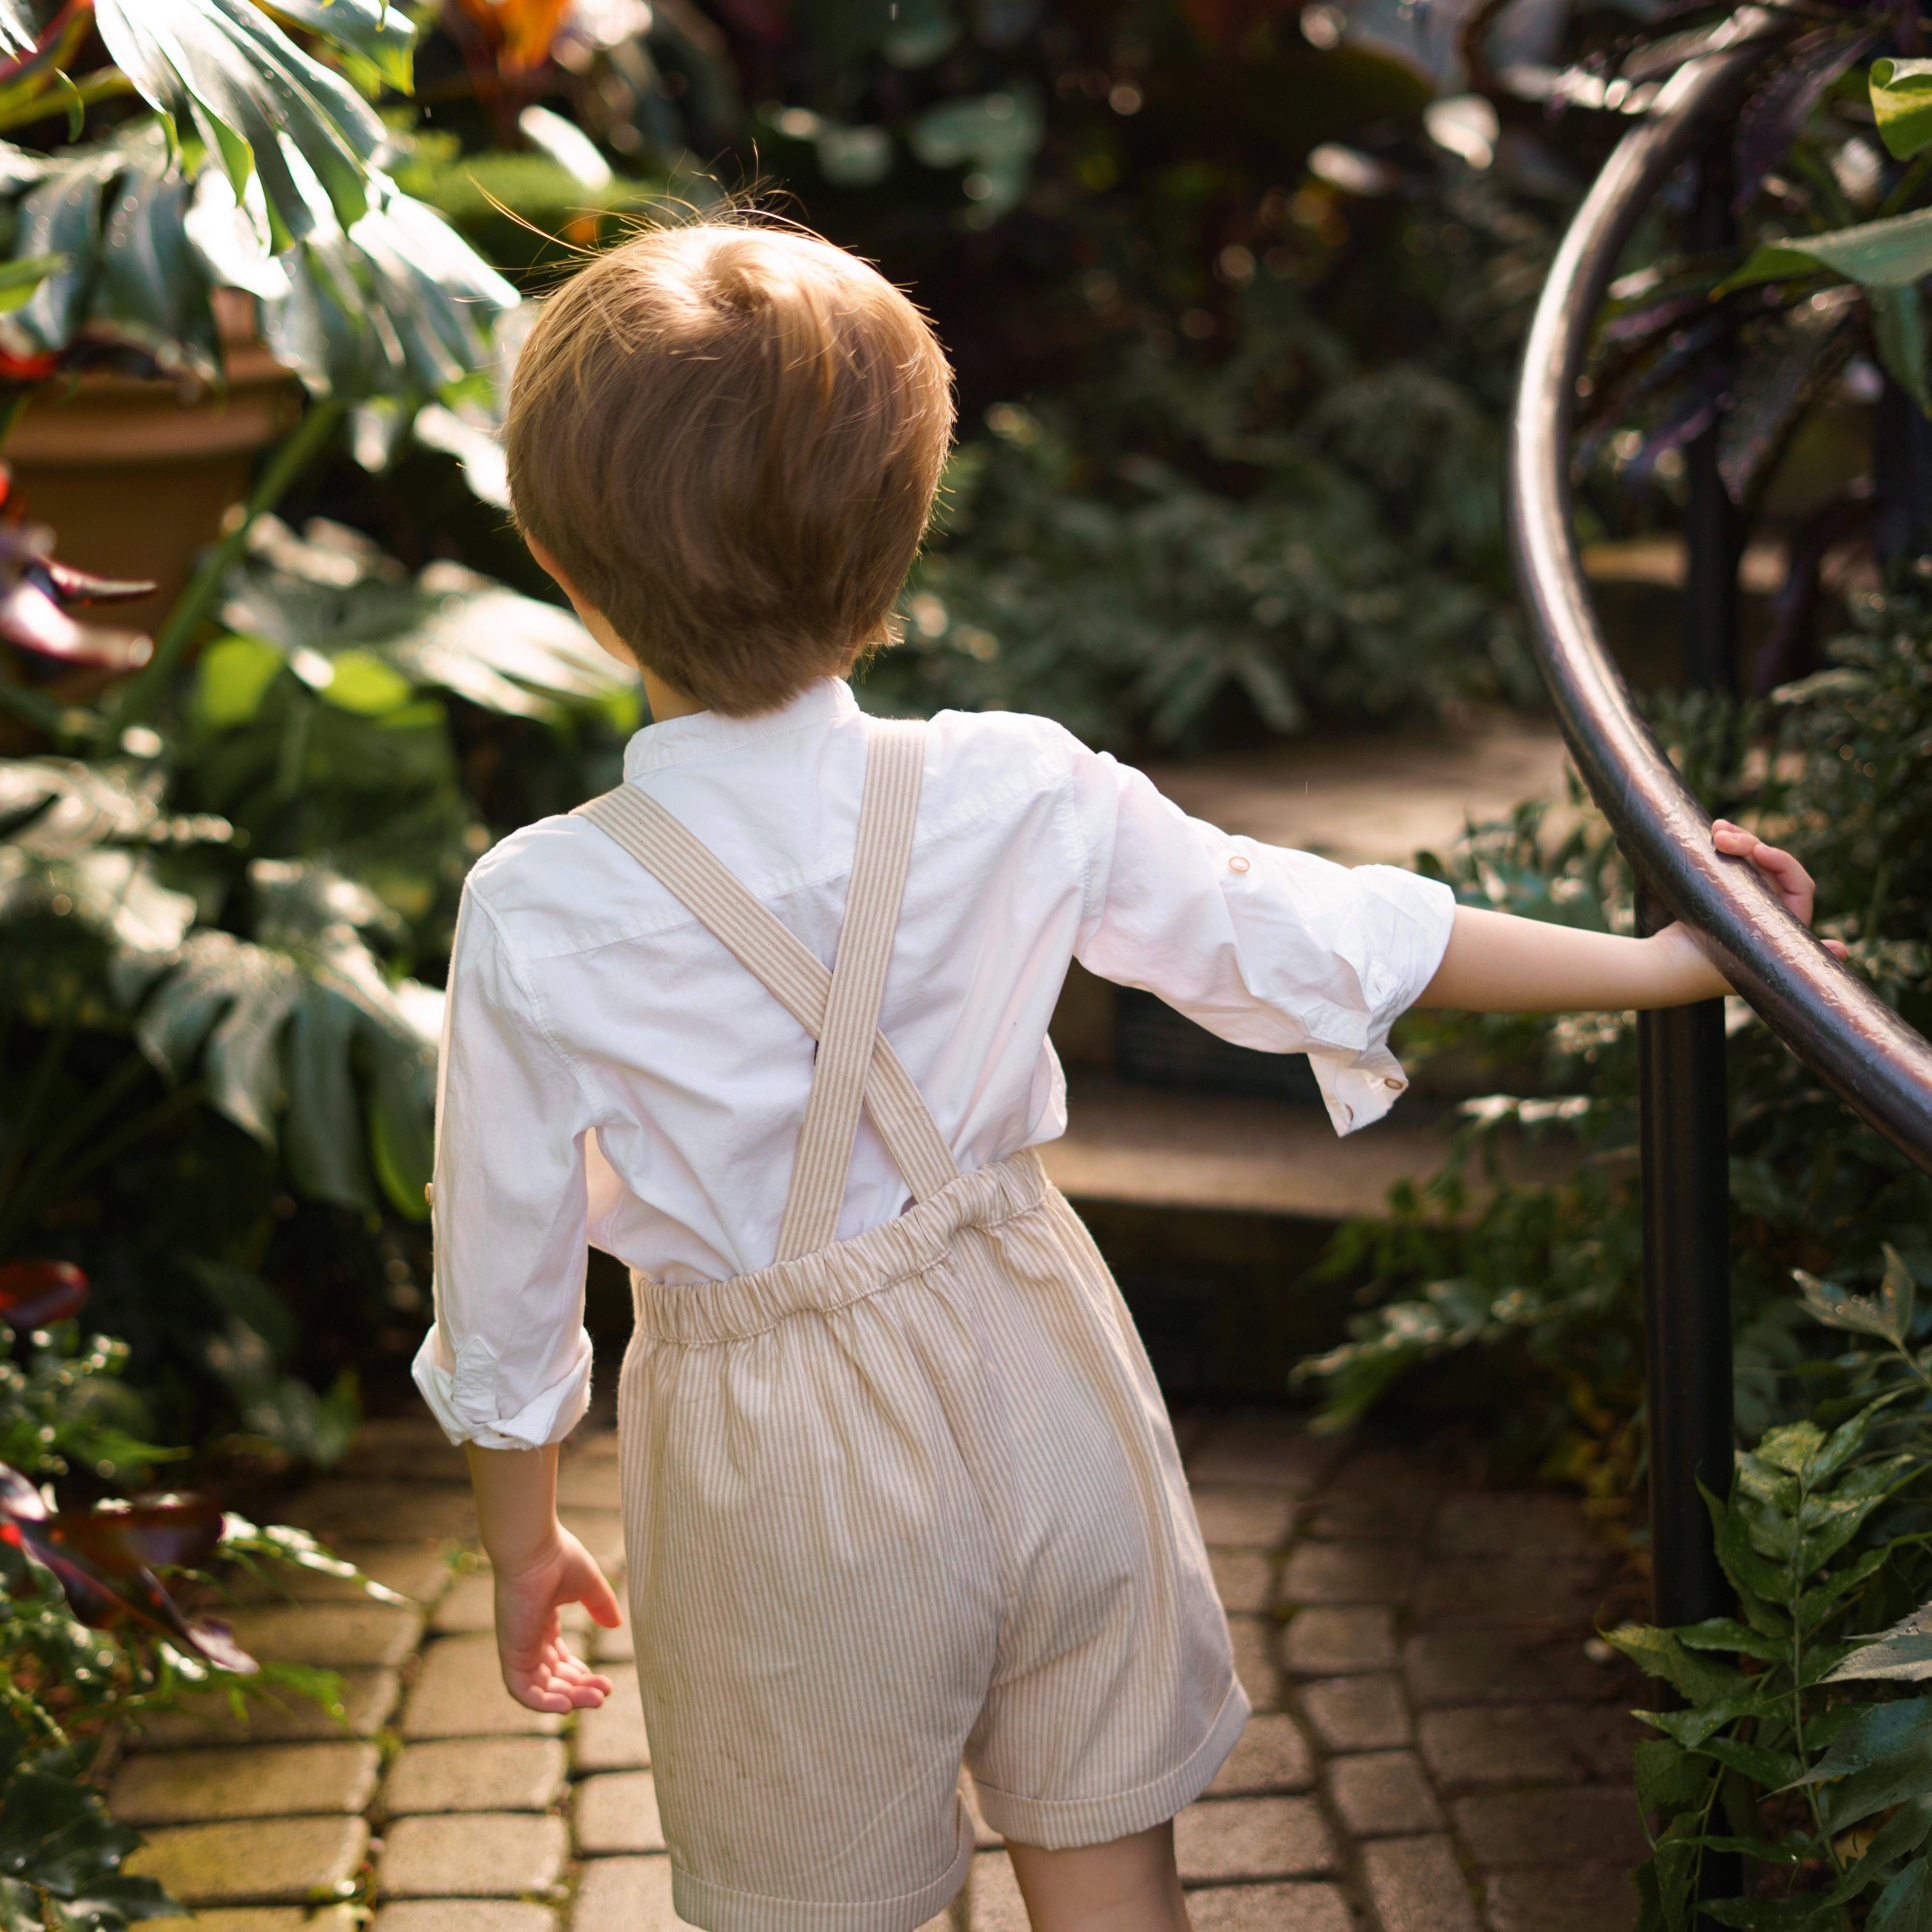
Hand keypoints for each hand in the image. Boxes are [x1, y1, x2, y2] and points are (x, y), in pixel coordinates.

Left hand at [491, 1525, 622, 1712]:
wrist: (533, 1549)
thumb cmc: (558, 1558)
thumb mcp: (588, 1585)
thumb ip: (600, 1605)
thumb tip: (616, 1625)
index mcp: (543, 1620)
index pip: (558, 1659)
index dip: (580, 1673)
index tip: (604, 1681)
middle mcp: (529, 1637)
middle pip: (553, 1676)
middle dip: (579, 1688)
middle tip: (604, 1693)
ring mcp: (519, 1646)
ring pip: (541, 1687)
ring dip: (567, 1698)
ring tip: (595, 1699)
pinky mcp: (511, 1653)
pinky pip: (522, 1690)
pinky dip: (542, 1703)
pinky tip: (567, 1705)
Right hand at [1711, 820, 1848, 959]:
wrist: (1660, 969)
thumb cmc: (1701, 970)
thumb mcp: (1749, 961)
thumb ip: (1801, 955)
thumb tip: (1844, 950)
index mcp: (1784, 928)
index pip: (1800, 886)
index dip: (1783, 863)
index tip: (1759, 852)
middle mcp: (1768, 912)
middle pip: (1771, 865)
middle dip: (1750, 845)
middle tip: (1721, 837)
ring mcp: (1742, 900)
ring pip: (1750, 859)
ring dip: (1737, 839)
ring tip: (1717, 829)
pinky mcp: (1718, 892)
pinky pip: (1729, 861)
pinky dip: (1724, 844)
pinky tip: (1714, 829)